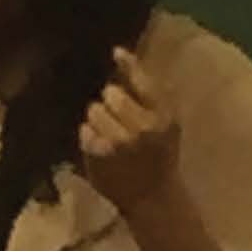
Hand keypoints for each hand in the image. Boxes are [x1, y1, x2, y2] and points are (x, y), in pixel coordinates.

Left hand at [78, 47, 181, 217]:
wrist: (153, 198)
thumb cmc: (159, 157)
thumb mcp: (167, 124)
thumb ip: (148, 95)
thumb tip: (121, 56)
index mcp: (164, 115)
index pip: (143, 82)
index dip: (128, 65)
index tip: (115, 53)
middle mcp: (143, 126)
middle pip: (111, 94)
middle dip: (109, 101)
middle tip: (116, 118)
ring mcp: (120, 141)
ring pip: (94, 111)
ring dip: (97, 119)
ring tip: (110, 134)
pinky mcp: (100, 154)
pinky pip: (85, 132)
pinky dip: (89, 137)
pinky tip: (100, 147)